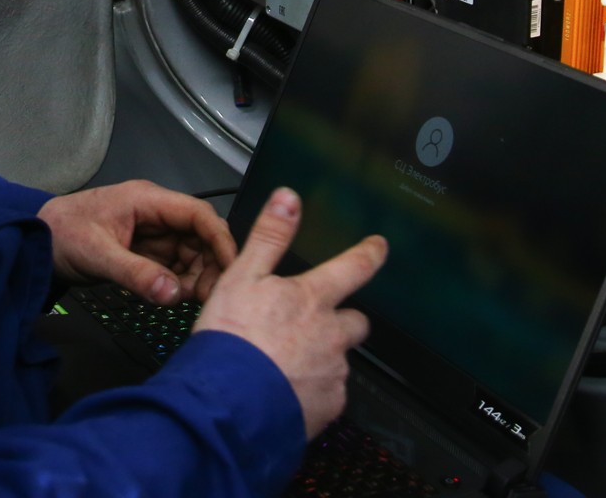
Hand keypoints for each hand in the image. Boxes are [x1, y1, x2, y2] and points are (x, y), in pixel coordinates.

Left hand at [38, 180, 236, 304]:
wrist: (36, 241)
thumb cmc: (61, 234)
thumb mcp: (97, 255)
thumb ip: (136, 274)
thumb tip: (173, 294)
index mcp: (147, 200)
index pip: (197, 214)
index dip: (219, 239)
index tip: (232, 267)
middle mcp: (155, 213)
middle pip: (199, 235)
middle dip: (210, 263)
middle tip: (209, 295)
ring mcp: (151, 233)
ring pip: (190, 252)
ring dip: (196, 275)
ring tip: (191, 300)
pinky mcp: (145, 251)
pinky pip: (173, 265)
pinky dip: (179, 281)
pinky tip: (176, 296)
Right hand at [191, 187, 385, 438]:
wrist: (227, 405)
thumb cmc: (231, 341)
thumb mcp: (241, 277)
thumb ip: (269, 238)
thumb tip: (288, 198)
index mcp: (312, 299)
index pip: (353, 268)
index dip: (369, 254)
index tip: (378, 247)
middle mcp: (332, 335)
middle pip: (355, 322)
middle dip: (342, 321)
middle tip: (313, 326)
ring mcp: (332, 373)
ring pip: (339, 360)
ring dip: (322, 359)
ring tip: (286, 364)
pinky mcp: (327, 408)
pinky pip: (328, 395)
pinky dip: (312, 392)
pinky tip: (285, 392)